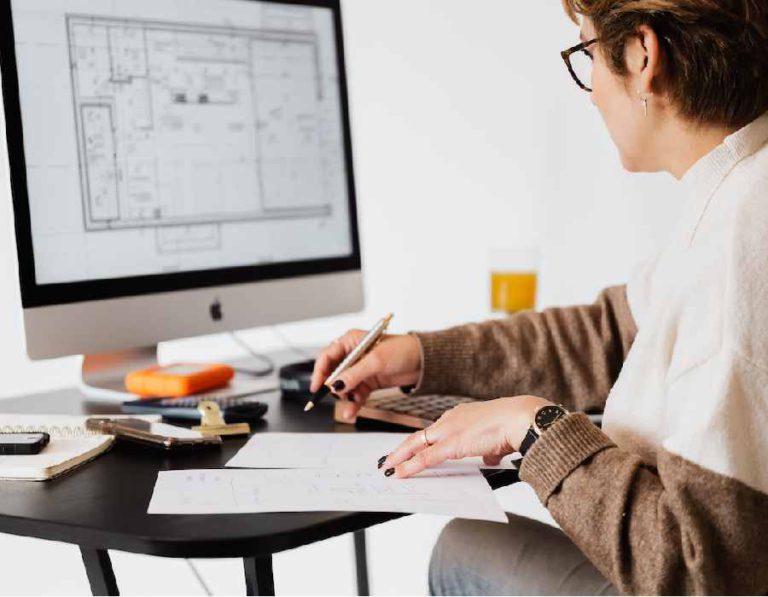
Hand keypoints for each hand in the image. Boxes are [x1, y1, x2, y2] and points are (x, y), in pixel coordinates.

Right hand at [310, 331, 421, 418]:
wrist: (424, 362)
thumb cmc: (403, 350)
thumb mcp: (376, 361)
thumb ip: (354, 373)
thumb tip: (335, 384)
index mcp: (351, 341)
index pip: (328, 356)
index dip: (320, 371)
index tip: (317, 386)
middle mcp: (353, 355)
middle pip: (333, 372)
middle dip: (333, 386)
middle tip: (335, 396)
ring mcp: (361, 370)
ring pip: (344, 386)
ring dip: (345, 398)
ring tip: (349, 407)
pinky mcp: (368, 382)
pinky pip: (355, 394)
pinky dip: (353, 403)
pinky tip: (352, 411)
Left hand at [381, 395, 554, 477]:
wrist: (519, 419)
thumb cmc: (514, 425)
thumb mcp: (498, 439)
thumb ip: (489, 448)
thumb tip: (489, 456)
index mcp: (462, 415)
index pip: (436, 429)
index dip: (422, 440)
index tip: (413, 447)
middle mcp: (451, 419)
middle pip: (420, 435)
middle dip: (403, 448)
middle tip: (389, 458)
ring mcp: (449, 431)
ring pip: (417, 444)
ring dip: (400, 457)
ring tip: (388, 467)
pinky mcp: (450, 444)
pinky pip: (424, 458)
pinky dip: (410, 466)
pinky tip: (399, 473)